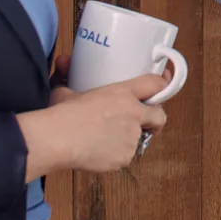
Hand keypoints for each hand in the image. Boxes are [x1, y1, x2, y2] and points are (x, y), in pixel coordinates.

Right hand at [17, 72, 170, 178]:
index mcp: (124, 93)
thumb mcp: (66, 90)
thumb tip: (63, 62)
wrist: (57, 140)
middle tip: (141, 121)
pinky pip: (124, 156)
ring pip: (139, 139)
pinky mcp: (124, 157)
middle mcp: (134, 114)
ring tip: (105, 138)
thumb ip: (70, 77)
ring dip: (128, 138)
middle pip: (160, 117)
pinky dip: (116, 155)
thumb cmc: (61, 113)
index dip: (163, 84)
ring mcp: (131, 138)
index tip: (164, 84)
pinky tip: (99, 151)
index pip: (155, 84)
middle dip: (154, 120)